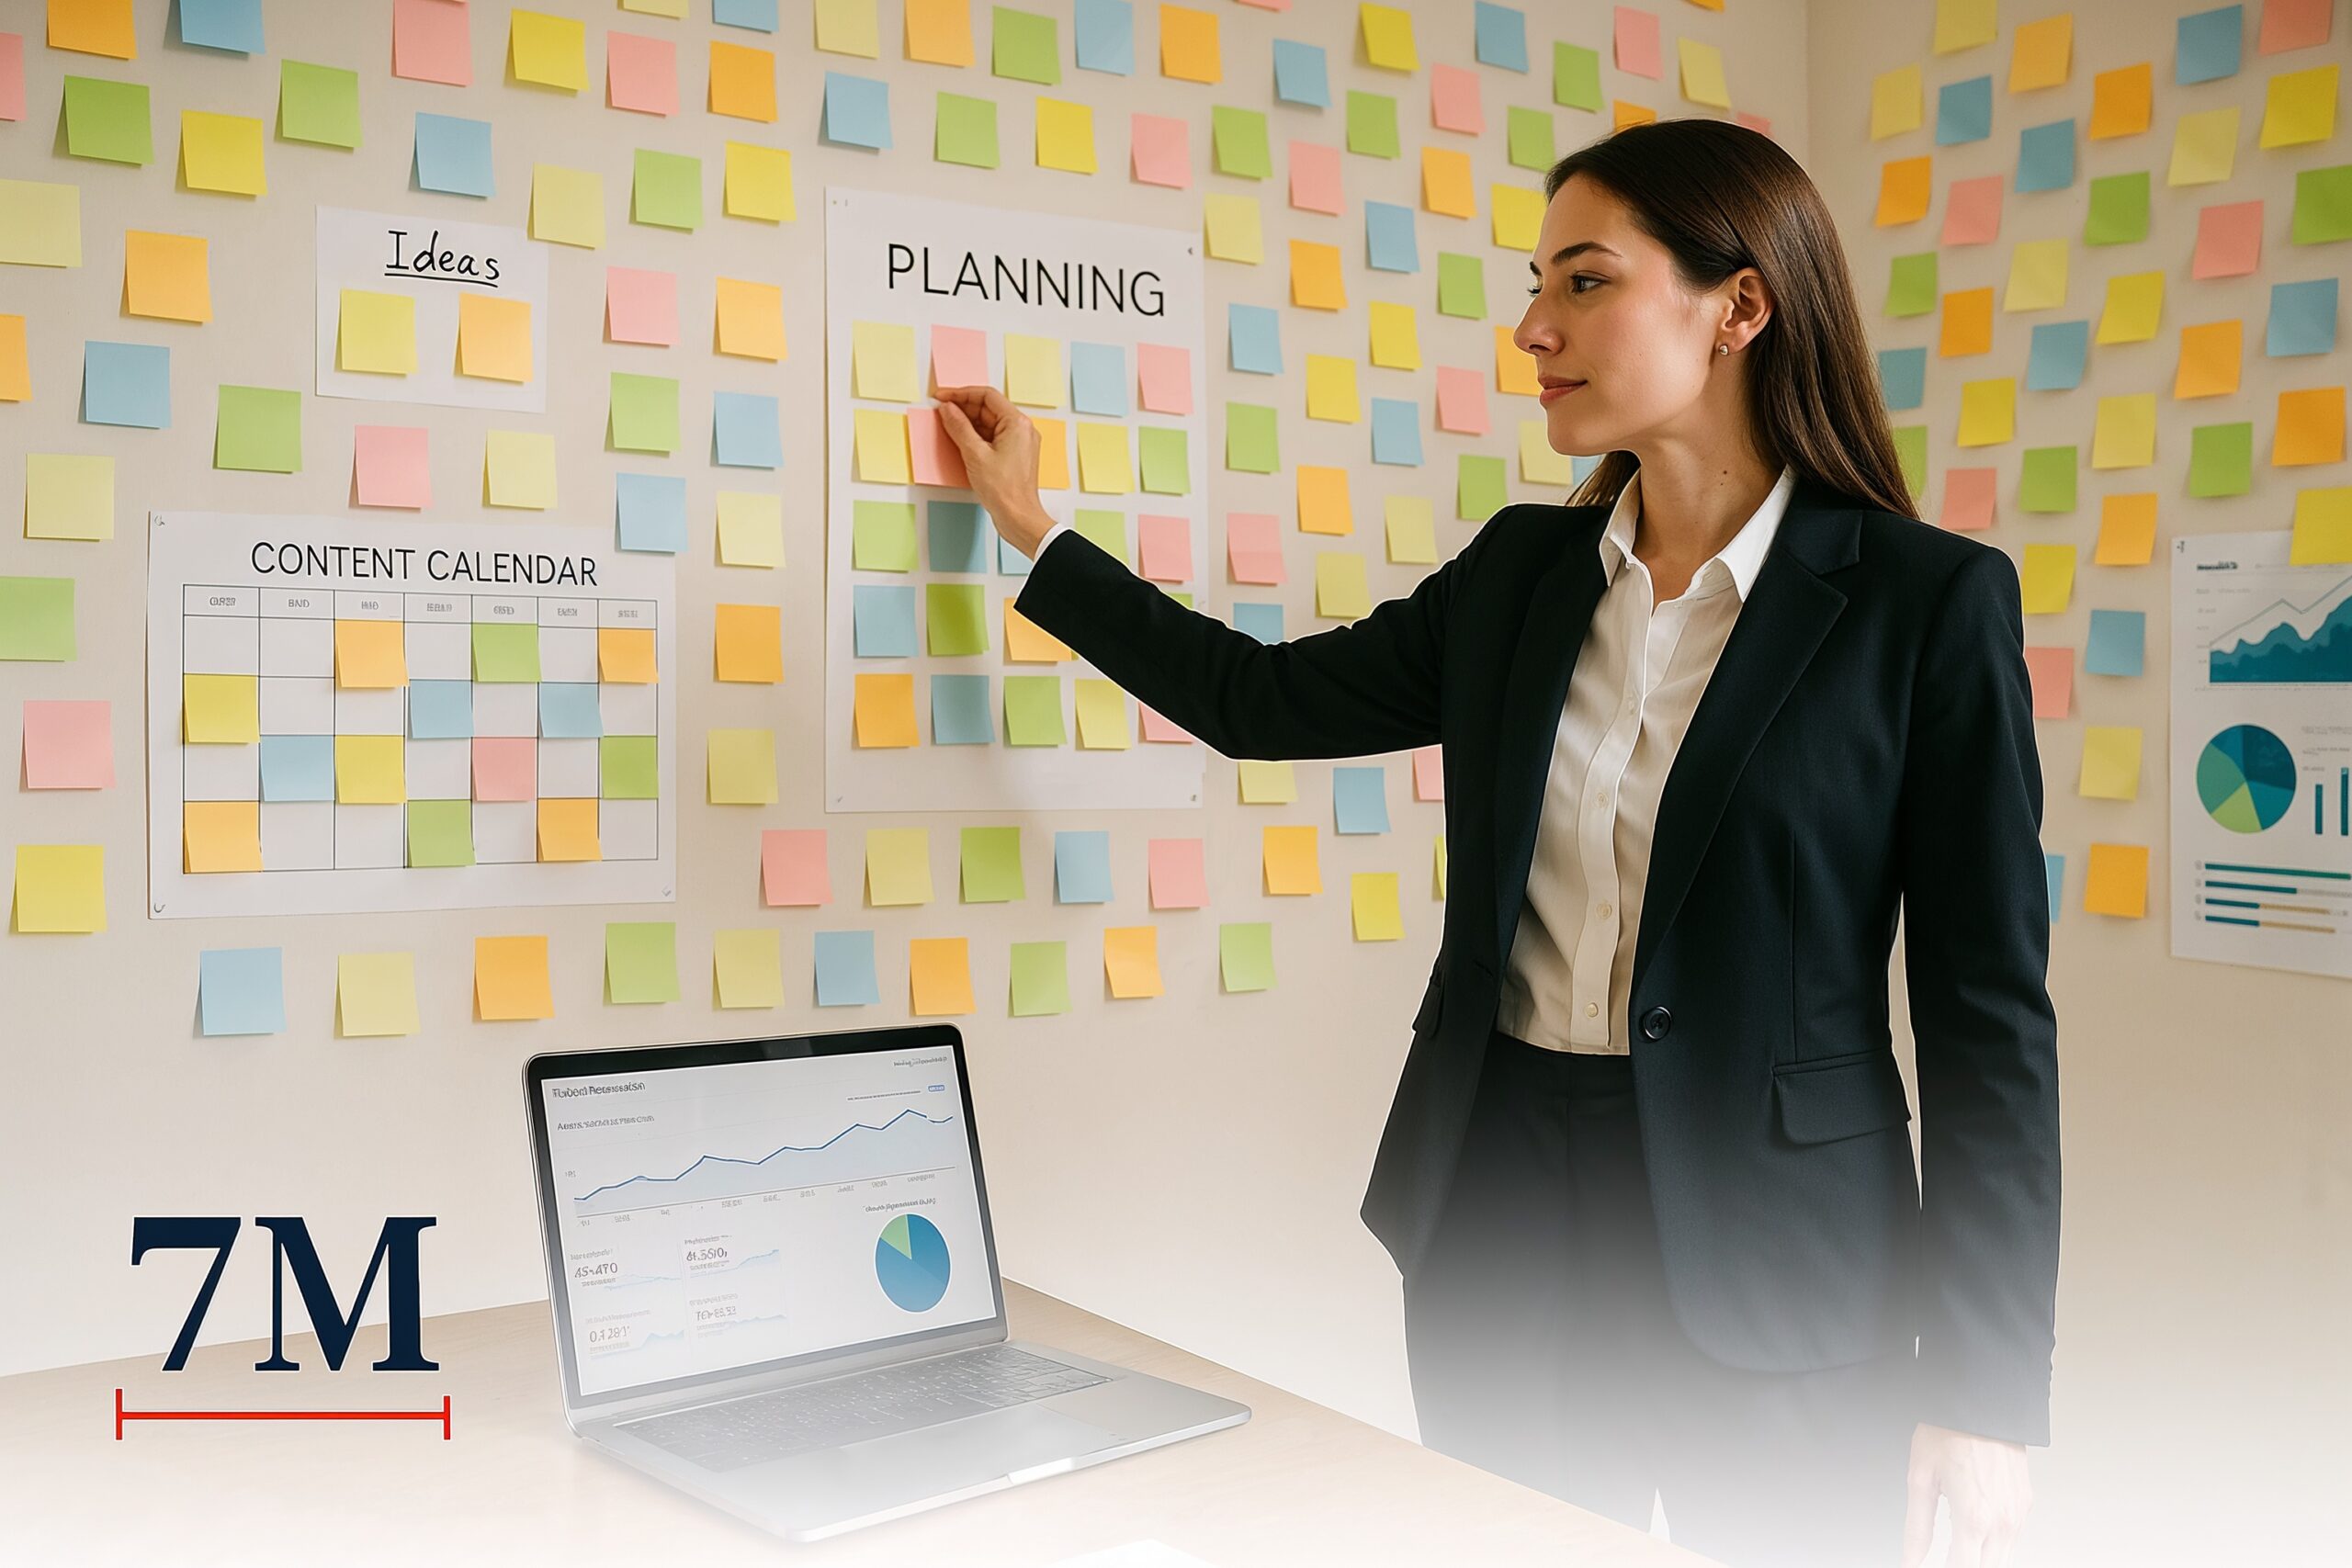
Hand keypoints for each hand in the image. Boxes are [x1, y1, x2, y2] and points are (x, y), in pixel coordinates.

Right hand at [934, 386, 1050, 555]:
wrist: (1018, 518)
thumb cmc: (1004, 491)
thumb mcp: (975, 454)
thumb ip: (959, 427)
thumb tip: (947, 409)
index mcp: (1017, 423)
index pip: (986, 396)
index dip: (961, 393)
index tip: (942, 397)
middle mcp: (1021, 429)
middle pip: (988, 408)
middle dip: (963, 408)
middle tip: (940, 411)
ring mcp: (1018, 442)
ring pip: (989, 423)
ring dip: (967, 422)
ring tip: (946, 425)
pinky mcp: (1013, 455)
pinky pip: (992, 437)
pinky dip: (975, 436)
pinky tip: (959, 440)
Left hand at [1901, 1422, 2031, 1567]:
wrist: (1981, 1400)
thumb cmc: (1948, 1432)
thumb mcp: (1921, 1479)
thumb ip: (1917, 1528)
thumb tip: (1911, 1558)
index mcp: (1974, 1518)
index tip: (1931, 1567)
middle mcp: (2002, 1520)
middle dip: (1965, 1566)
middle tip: (1945, 1557)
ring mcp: (2018, 1513)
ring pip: (2003, 1558)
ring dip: (1982, 1558)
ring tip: (1956, 1549)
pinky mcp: (2025, 1503)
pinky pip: (2013, 1537)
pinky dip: (1995, 1544)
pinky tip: (1976, 1533)